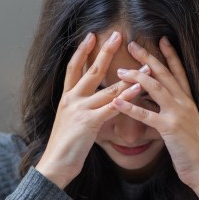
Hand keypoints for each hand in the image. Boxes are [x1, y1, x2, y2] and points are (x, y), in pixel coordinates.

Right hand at [35, 31, 134, 188]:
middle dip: (104, 51)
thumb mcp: (71, 122)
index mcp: (66, 98)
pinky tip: (137, 90)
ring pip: (106, 88)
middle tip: (117, 34)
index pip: (73, 68)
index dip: (81, 51)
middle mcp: (71, 100)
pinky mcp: (88, 123)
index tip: (91, 36)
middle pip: (90, 70)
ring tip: (144, 65)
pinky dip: (125, 98)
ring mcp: (79, 110)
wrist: (54, 165)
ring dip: (128, 76)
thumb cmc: (65, 147)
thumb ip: (80, 109)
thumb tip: (93, 103)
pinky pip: (111, 107)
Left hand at [113, 38, 198, 199]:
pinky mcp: (170, 129)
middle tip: (132, 44)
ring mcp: (178, 114)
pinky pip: (147, 115)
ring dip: (137, 77)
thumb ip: (171, 111)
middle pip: (165, 74)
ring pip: (156, 88)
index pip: (179, 72)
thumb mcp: (183, 125)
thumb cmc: (192, 150)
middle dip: (148, 58)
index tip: (160, 39)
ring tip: (119, 70)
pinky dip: (131, 107)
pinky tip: (117, 101)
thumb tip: (155, 101)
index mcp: (189, 101)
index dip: (170, 55)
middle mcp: (185, 103)